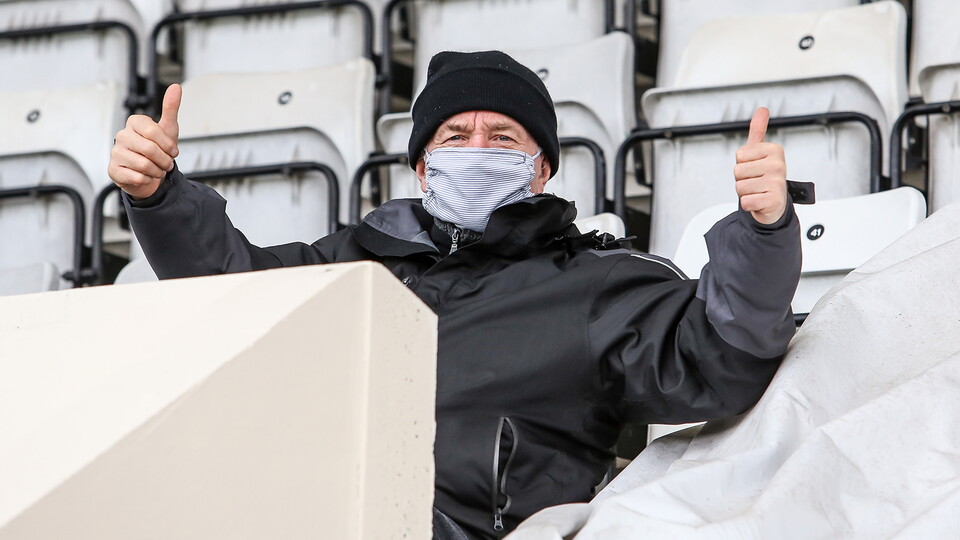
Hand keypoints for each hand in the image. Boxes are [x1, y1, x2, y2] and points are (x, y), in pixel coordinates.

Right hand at [108, 84, 181, 199]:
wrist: (150, 172)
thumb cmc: (159, 148)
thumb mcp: (168, 128)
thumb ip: (170, 108)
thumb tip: (176, 86)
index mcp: (134, 122)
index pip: (153, 131)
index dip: (168, 145)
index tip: (173, 151)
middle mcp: (122, 135)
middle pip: (150, 150)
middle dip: (165, 160)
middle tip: (167, 163)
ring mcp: (115, 153)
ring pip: (144, 165)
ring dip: (157, 171)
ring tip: (157, 169)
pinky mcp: (113, 170)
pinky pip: (137, 177)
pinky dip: (148, 180)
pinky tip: (146, 176)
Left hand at [734, 107, 787, 224]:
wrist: (775, 204)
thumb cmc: (765, 176)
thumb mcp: (760, 152)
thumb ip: (758, 131)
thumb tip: (762, 110)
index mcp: (775, 150)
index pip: (739, 155)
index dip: (742, 164)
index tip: (755, 168)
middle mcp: (779, 165)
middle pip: (738, 171)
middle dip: (742, 179)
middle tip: (756, 181)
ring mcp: (777, 183)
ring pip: (740, 187)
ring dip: (745, 193)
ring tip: (758, 191)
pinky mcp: (773, 201)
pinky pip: (746, 202)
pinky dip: (749, 205)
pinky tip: (760, 201)